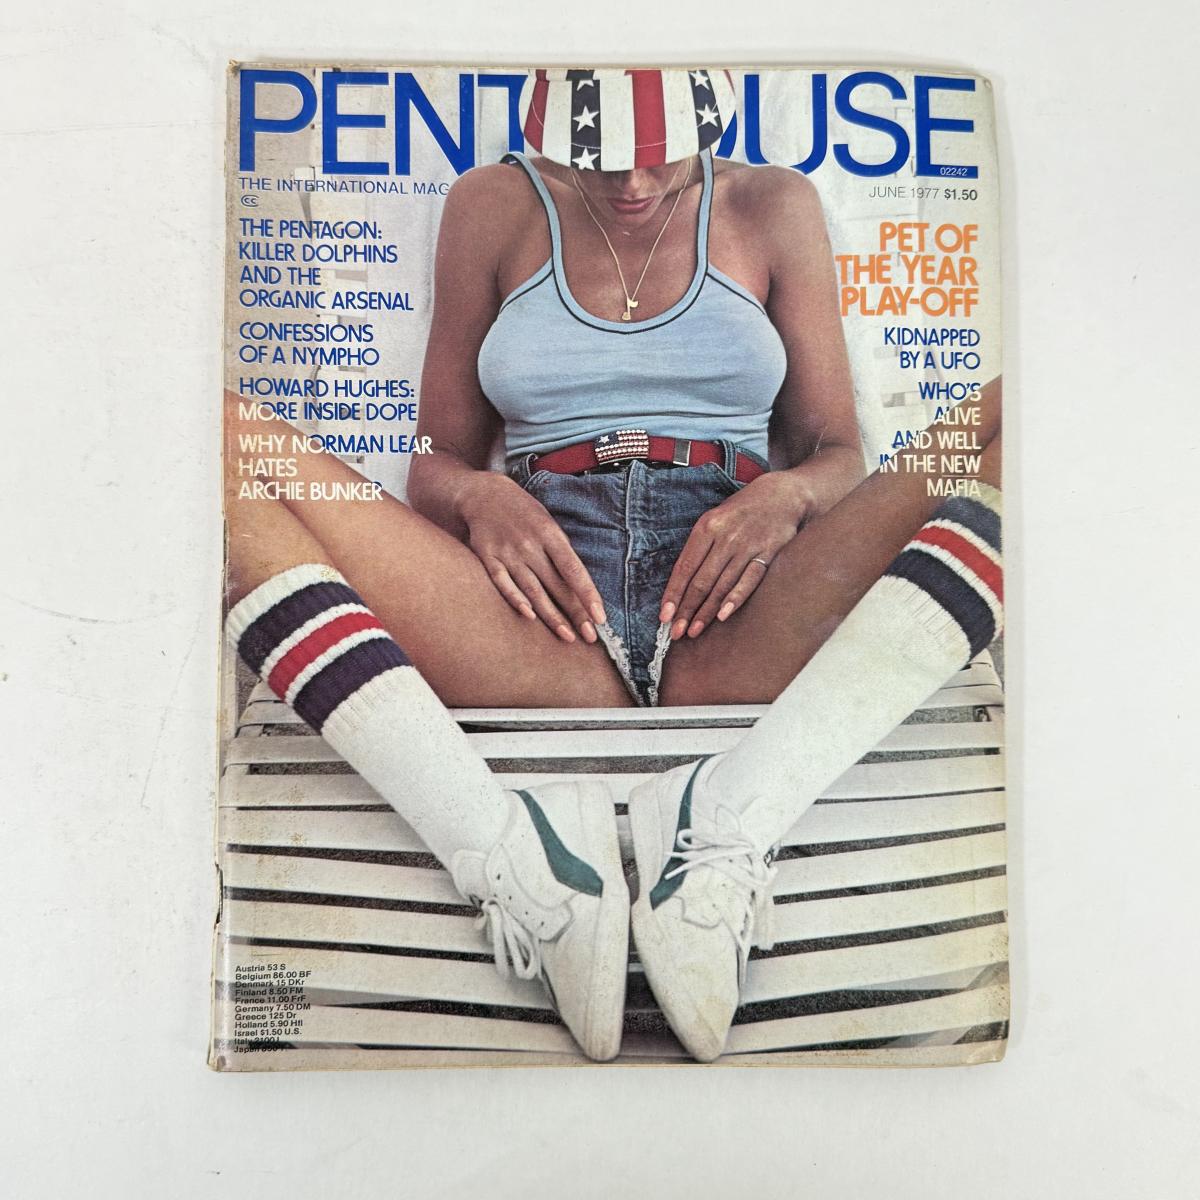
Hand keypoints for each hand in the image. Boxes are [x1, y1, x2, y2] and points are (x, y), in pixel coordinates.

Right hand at [459, 473, 607, 643]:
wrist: (484, 494)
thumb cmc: (524, 513)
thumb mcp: (548, 524)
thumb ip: (560, 553)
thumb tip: (579, 587)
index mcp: (550, 534)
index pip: (574, 570)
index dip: (588, 595)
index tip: (600, 617)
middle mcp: (529, 545)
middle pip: (556, 585)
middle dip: (575, 613)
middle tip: (590, 636)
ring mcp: (507, 552)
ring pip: (532, 590)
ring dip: (551, 616)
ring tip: (567, 636)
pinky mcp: (487, 558)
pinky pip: (502, 583)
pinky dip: (516, 600)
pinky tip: (530, 617)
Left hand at [660, 472, 809, 639]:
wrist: (781, 496)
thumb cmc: (741, 512)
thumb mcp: (714, 520)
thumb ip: (699, 548)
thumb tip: (680, 584)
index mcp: (706, 528)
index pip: (684, 568)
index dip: (673, 594)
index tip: (664, 616)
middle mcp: (725, 537)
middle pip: (701, 581)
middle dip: (686, 609)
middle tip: (676, 632)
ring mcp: (747, 545)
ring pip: (722, 585)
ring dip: (707, 611)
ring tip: (694, 630)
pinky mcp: (768, 553)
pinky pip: (749, 580)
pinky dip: (735, 599)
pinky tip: (723, 616)